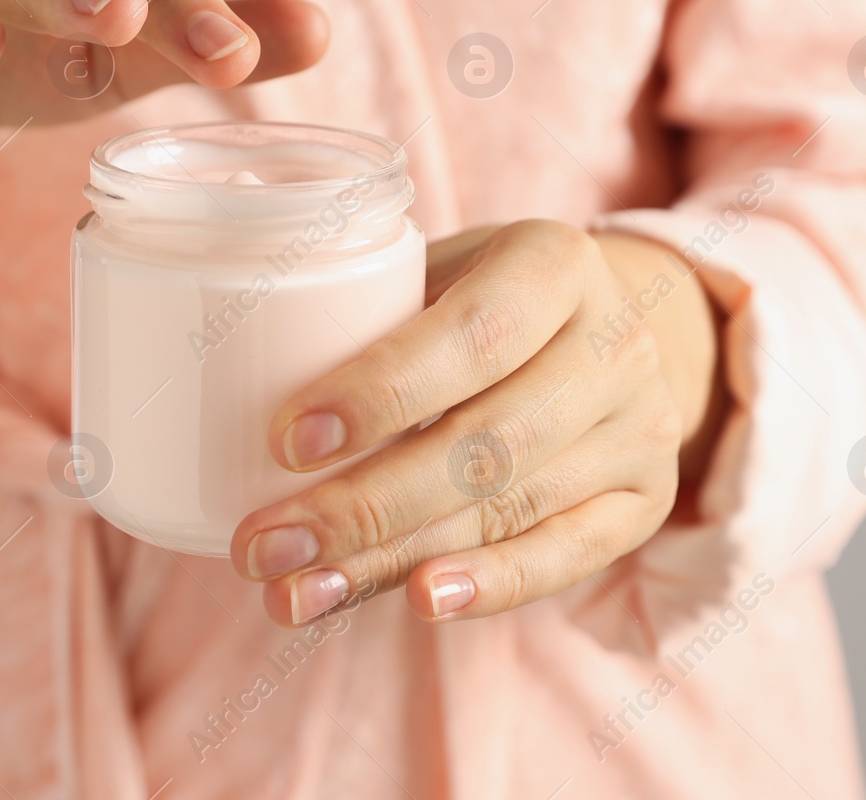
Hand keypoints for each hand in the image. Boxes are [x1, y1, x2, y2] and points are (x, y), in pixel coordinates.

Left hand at [229, 223, 724, 625]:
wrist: (621, 326)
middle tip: (262, 546)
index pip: (472, 335)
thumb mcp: (443, 271)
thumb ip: (368, 314)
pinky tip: (416, 603)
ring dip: (393, 561)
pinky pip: (568, 557)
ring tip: (296, 594)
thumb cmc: (485, 297)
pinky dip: (492, 586)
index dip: (380, 391)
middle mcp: (614, 343)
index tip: (286, 441)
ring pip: (508, 507)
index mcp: (555, 263)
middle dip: (361, 505)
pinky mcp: (647, 500)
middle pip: (484, 441)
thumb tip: (218, 376)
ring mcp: (640, 428)